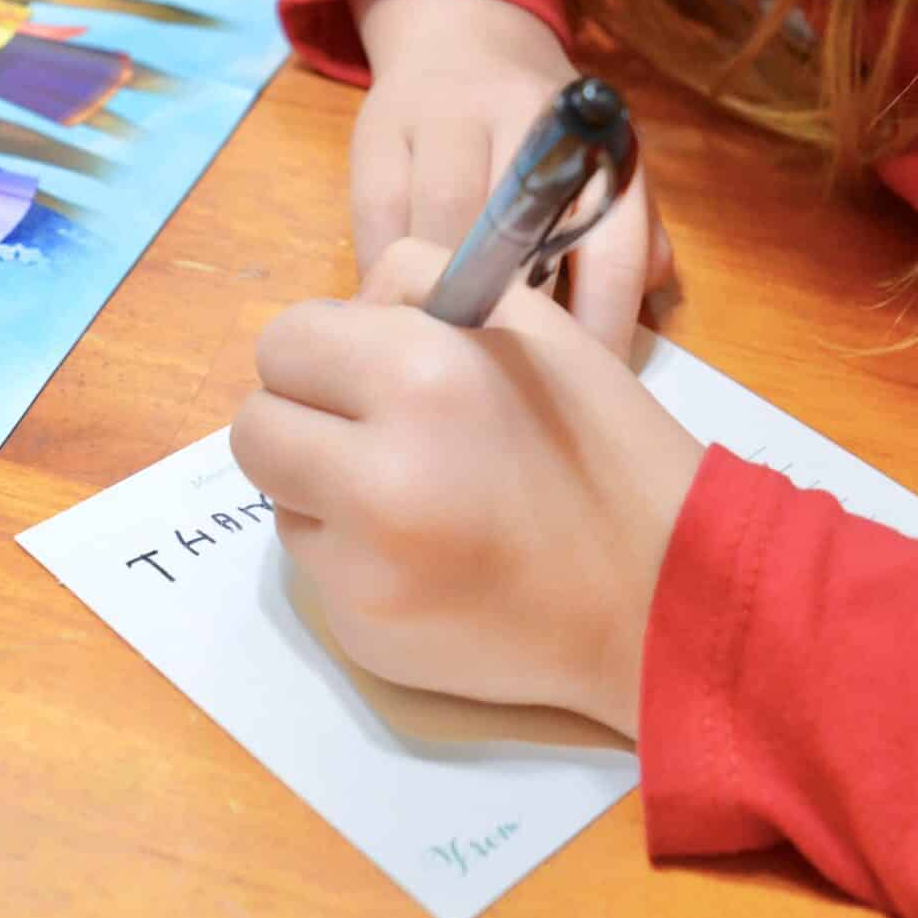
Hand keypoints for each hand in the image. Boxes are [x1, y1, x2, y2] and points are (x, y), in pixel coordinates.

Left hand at [230, 239, 706, 737]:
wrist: (661, 596)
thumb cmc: (604, 446)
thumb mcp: (531, 325)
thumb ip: (418, 286)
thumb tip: (341, 316)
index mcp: (421, 373)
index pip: (285, 341)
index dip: (327, 352)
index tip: (372, 371)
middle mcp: (377, 472)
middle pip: (256, 426)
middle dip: (307, 421)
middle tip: (377, 434)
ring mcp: (364, 566)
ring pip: (280, 500)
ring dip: (326, 491)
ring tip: (420, 498)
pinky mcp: (364, 631)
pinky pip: (319, 570)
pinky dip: (359, 558)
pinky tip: (434, 559)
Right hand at [348, 0, 673, 361]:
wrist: (458, 31)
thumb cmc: (538, 129)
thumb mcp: (599, 160)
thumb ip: (634, 230)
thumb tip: (655, 297)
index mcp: (595, 136)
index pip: (612, 240)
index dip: (604, 322)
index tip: (589, 385)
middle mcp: (525, 114)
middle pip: (520, 236)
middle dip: (514, 321)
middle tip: (509, 385)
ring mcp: (446, 116)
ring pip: (442, 226)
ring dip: (440, 300)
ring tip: (442, 358)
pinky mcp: (379, 126)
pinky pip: (380, 217)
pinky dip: (382, 274)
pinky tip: (391, 311)